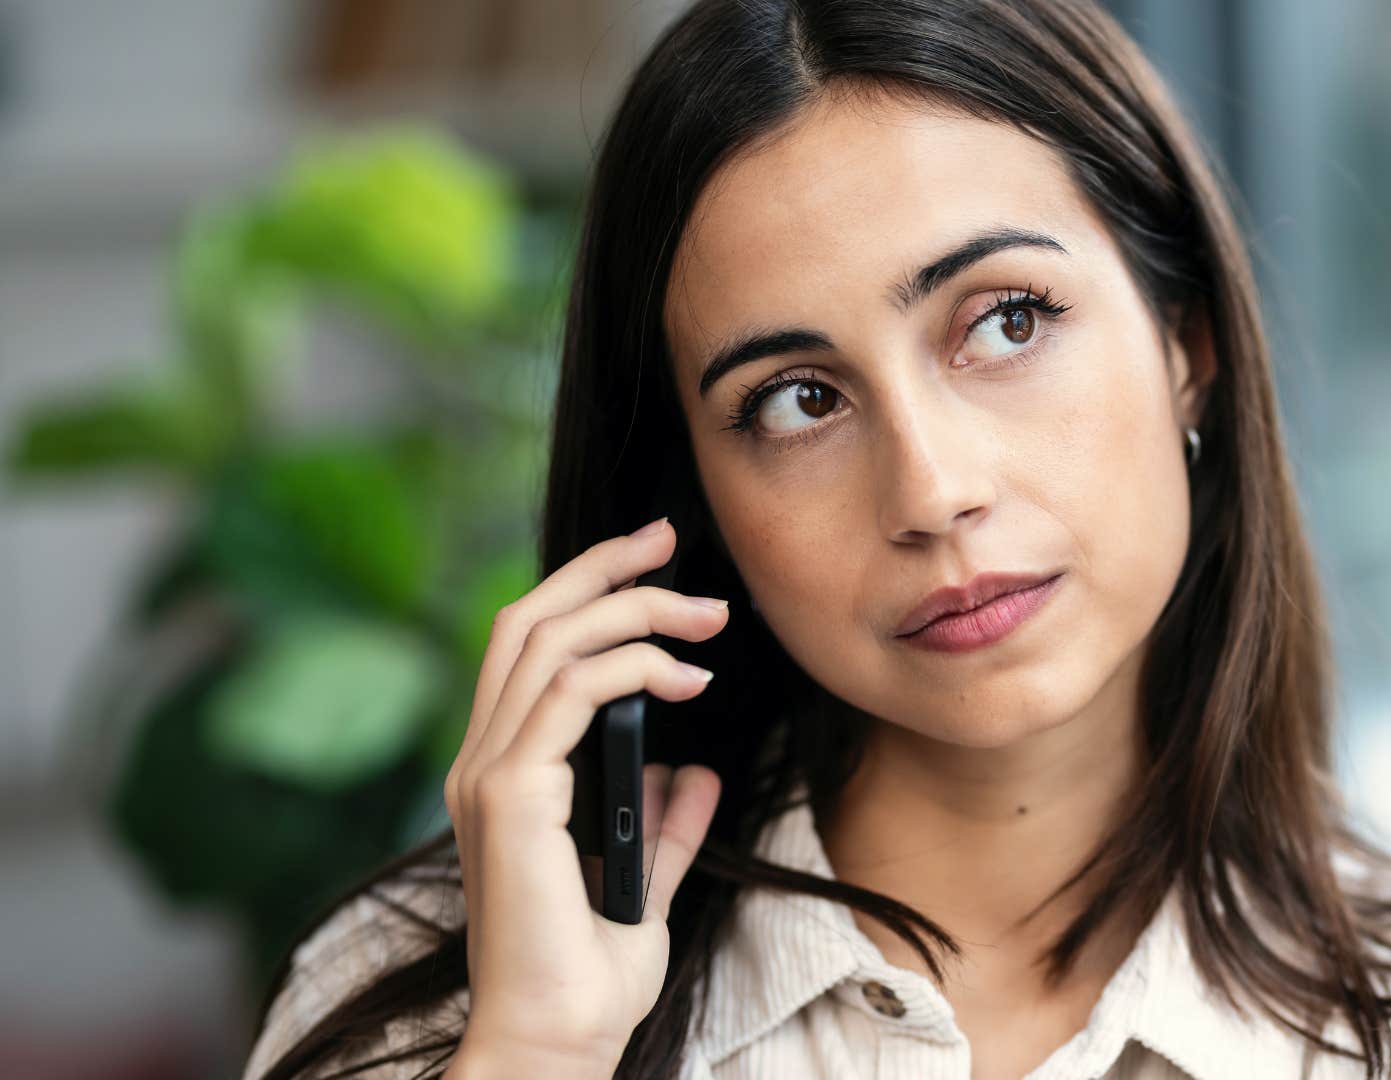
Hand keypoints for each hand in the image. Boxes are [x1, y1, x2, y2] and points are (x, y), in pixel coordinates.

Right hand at [442, 517, 727, 1069]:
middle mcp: (484, 763)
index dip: (588, 592)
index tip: (656, 563)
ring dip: (635, 610)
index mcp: (504, 776)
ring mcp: (489, 775)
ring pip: (549, 640)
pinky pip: (570, 690)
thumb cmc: (589, 981)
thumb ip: (664, 827)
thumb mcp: (646, 885)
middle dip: (602, 566)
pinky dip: (632, 664)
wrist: (558, 1040)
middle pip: (527, 620)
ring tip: (707, 616)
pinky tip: (685, 678)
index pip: (529, 650)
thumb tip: (693, 774)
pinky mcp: (511, 794)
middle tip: (669, 539)